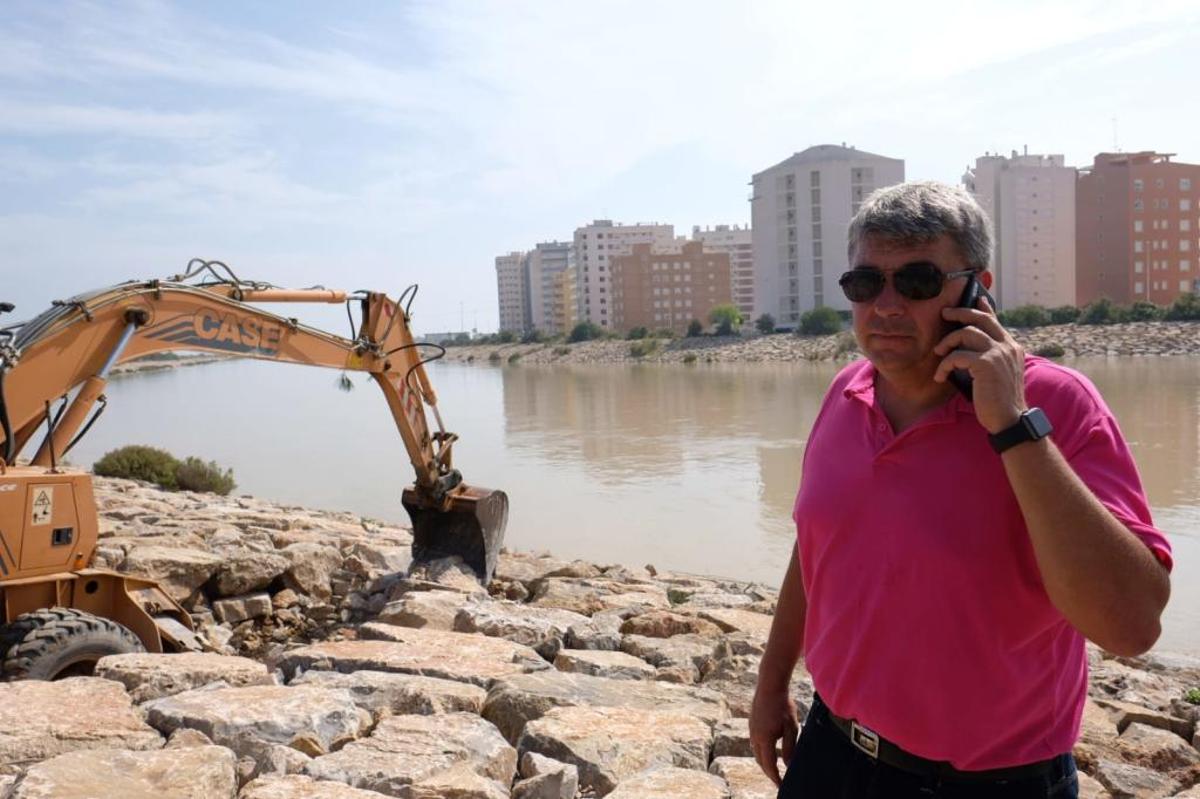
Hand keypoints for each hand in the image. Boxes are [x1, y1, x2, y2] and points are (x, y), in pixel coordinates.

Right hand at [749, 684, 799, 785]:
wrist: (769, 685)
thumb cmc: (783, 705)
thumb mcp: (791, 728)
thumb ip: (789, 748)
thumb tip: (788, 764)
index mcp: (764, 739)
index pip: (769, 765)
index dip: (775, 777)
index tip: (781, 785)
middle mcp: (754, 736)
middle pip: (760, 761)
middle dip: (769, 772)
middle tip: (778, 780)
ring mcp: (751, 729)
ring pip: (756, 752)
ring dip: (764, 762)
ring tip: (774, 767)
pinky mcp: (751, 723)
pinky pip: (754, 743)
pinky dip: (761, 751)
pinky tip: (768, 750)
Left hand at [933, 297, 1026, 433]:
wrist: (1009, 419)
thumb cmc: (998, 399)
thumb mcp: (996, 373)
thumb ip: (988, 357)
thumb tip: (970, 348)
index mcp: (1011, 347)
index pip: (995, 321)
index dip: (983, 308)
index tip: (975, 299)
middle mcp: (1007, 346)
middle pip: (980, 319)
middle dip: (960, 313)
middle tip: (944, 314)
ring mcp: (998, 353)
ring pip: (966, 333)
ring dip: (947, 343)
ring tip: (938, 355)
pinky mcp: (986, 364)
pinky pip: (957, 356)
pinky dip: (944, 365)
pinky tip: (940, 377)